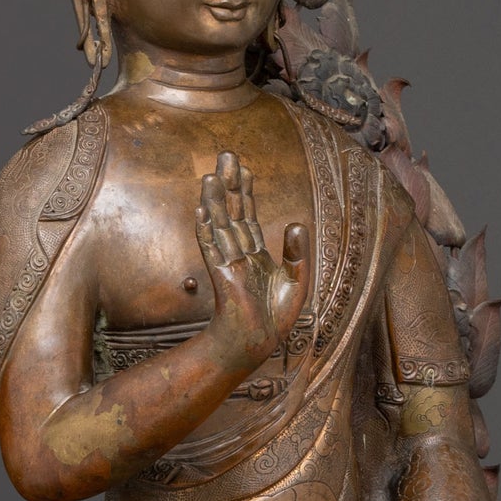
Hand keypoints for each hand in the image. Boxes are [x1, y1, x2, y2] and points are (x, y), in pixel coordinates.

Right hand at [197, 150, 306, 373]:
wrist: (257, 344)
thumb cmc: (274, 319)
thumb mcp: (296, 281)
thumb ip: (297, 252)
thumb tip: (299, 221)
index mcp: (256, 254)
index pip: (249, 216)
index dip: (246, 193)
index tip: (244, 169)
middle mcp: (240, 254)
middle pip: (233, 213)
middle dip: (229, 185)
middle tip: (226, 155)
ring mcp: (229, 264)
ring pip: (220, 226)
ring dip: (214, 201)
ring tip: (210, 175)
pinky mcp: (222, 277)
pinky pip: (212, 249)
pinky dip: (207, 231)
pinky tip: (202, 212)